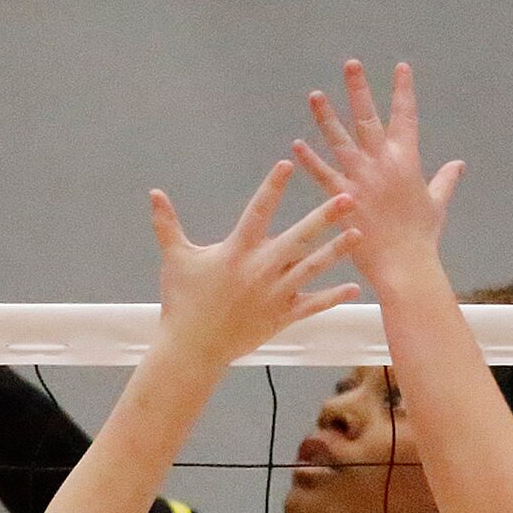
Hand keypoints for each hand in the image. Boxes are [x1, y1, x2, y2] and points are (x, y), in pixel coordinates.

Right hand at [149, 160, 360, 365]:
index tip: (287, 164)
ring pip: (312, 267)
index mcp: (238, 250)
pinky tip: (354, 287)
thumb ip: (167, 224)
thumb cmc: (183, 302)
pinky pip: (313, 305)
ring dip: (337, 250)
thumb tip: (154, 193)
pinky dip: (334, 297)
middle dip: (325, 216)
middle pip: (299, 236)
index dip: (273, 186)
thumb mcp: (175, 259)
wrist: (193, 348)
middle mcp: (262, 268)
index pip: (258, 210)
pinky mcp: (282, 316)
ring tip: (358, 234)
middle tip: (348, 197)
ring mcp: (275, 293)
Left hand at [290, 59, 465, 287]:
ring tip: (315, 95)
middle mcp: (382, 164)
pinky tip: (297, 144)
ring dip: (327, 117)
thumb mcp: (437, 204)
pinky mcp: (342, 197)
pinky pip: (323, 174)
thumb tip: (458, 165)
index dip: (403, 91)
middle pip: (368, 119)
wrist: (405, 264)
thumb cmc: (422, 236)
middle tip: (351, 65)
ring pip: (341, 140)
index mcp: (407, 161)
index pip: (406, 117)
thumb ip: (445, 180)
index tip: (400, 67)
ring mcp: (360, 179)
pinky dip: (310, 159)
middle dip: (360, 90)